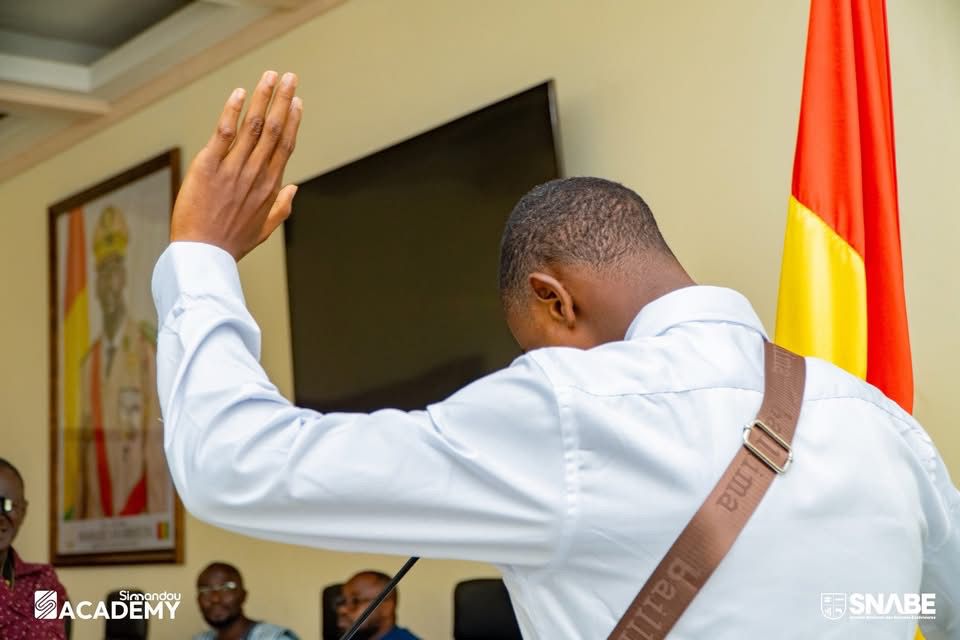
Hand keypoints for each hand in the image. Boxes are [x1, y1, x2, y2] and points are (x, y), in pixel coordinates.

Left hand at [170, 70, 302, 259]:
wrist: (203, 254)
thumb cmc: (231, 243)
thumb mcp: (263, 229)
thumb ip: (281, 207)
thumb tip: (294, 188)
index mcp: (270, 187)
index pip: (286, 146)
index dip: (293, 120)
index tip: (297, 101)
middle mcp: (255, 173)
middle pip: (274, 129)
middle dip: (283, 100)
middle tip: (290, 77)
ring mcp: (233, 169)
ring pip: (253, 126)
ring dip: (263, 98)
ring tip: (270, 76)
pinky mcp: (209, 166)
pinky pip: (223, 133)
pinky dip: (233, 111)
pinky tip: (240, 93)